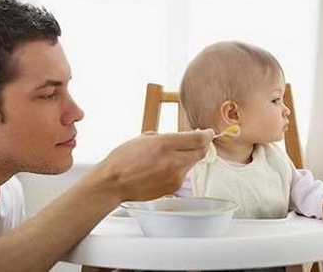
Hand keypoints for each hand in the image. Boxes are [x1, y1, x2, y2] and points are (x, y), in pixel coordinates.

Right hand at [99, 129, 213, 201]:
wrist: (113, 183)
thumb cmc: (123, 159)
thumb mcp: (145, 138)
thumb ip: (167, 137)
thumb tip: (182, 138)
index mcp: (165, 143)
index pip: (199, 139)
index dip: (207, 135)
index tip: (209, 133)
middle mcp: (173, 161)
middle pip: (201, 152)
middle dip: (202, 146)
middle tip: (199, 142)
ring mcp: (175, 176)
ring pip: (192, 164)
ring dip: (189, 158)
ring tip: (172, 156)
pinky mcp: (173, 188)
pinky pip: (183, 175)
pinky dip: (179, 169)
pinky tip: (164, 168)